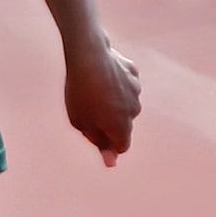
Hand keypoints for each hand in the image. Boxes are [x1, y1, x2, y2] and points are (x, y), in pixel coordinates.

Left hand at [64, 40, 141, 166]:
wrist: (88, 54)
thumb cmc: (80, 92)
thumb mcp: (81, 123)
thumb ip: (98, 142)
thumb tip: (112, 162)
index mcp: (121, 127)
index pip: (121, 146)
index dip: (108, 144)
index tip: (94, 135)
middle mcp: (134, 110)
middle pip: (124, 124)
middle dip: (110, 122)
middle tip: (87, 110)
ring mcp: (136, 90)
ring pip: (125, 103)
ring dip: (113, 102)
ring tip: (92, 90)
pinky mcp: (133, 72)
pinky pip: (125, 83)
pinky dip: (115, 83)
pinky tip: (100, 75)